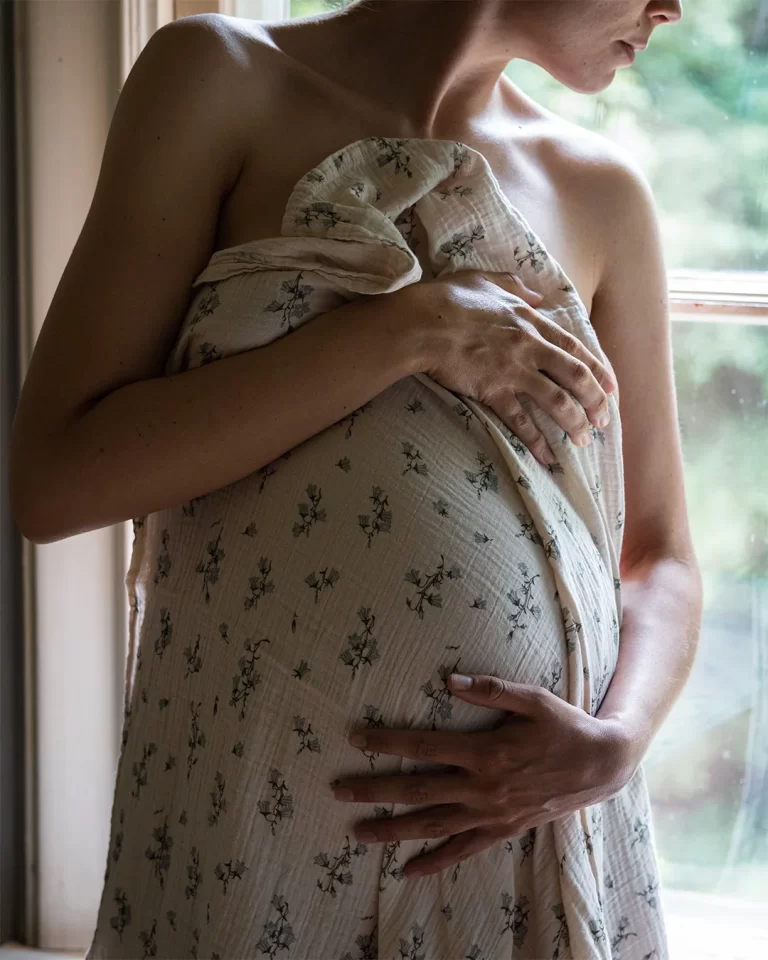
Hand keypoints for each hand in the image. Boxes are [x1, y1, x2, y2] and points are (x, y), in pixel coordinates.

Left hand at [332, 674, 638, 878]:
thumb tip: (448, 681)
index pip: (424, 745)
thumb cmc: (564, 725)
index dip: (387, 741)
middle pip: (418, 789)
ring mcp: (492, 814)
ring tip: (358, 833)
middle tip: (339, 791)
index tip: (355, 738)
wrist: (601, 765)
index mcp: (486, 751)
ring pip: (433, 825)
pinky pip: (463, 851)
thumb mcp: (532, 698)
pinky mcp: (503, 830)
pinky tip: (409, 870)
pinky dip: (435, 862)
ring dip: (393, 830)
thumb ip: (490, 690)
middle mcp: (483, 787)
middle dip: (375, 790)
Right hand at [412, 270, 616, 466]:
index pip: (574, 347)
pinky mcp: (493, 390)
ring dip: (574, 422)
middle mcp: (529, 346)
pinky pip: (521, 419)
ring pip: (556, 400)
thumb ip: (515, 286)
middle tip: (604, 420)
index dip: (597, 368)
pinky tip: (547, 456)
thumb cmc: (448, 299)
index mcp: (530, 321)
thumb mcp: (486, 280)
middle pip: (575, 375)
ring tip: (583, 440)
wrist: (422, 323)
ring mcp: (513, 369)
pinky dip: (536, 440)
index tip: (610, 387)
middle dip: (595, 400)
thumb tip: (536, 294)